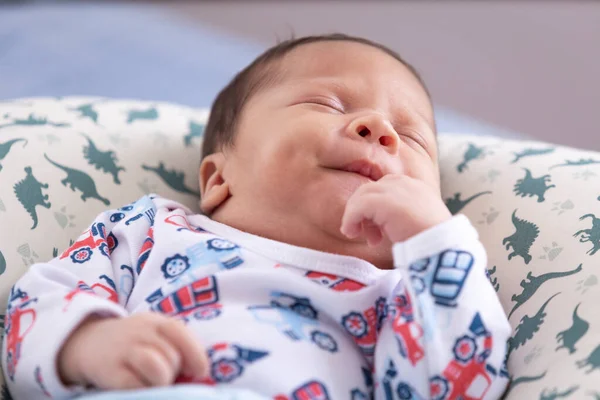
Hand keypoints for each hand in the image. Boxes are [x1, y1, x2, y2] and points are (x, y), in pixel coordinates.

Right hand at [58, 312, 208, 389]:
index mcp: (156, 322)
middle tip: (164, 375)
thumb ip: (174, 345)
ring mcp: (124, 350)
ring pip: (158, 369)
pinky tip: (139, 386)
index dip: (195, 353)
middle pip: (171, 355)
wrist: (88, 343)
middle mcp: (140, 332)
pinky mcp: (110, 371)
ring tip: (154, 382)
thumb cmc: (133, 343)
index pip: (180, 332)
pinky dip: (143, 390)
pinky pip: (136, 385)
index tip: (200, 371)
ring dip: (162, 381)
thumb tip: (198, 371)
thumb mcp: (153, 334)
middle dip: (174, 371)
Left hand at [340, 174, 451, 244]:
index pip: (384, 189)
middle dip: (363, 212)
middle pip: (370, 190)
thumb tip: (379, 224)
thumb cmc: (433, 240)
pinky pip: (357, 206)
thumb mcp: (417, 221)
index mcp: (414, 186)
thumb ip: (400, 215)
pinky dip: (350, 219)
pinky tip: (351, 232)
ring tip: (355, 234)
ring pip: (361, 196)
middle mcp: (403, 183)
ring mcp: (393, 190)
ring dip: (354, 215)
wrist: (442, 246)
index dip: (374, 208)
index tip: (377, 231)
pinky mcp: (383, 202)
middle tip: (368, 235)